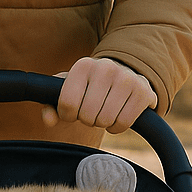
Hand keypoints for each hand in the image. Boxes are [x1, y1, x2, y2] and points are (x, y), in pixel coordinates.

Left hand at [43, 57, 157, 133]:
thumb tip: (49, 120)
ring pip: (105, 121)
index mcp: (83, 65)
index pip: (67, 104)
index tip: (73, 110)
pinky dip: (117, 127)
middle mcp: (106, 68)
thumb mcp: (69, 88)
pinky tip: (117, 114)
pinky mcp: (143, 92)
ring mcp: (126, 79)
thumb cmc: (91, 85)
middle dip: (87, 119)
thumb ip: (52, 103)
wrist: (126, 72)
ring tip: (104, 110)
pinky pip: (123, 124)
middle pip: (87, 115)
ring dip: (102, 123)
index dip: (68, 114)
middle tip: (92, 110)